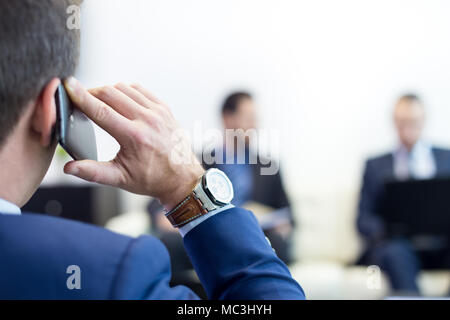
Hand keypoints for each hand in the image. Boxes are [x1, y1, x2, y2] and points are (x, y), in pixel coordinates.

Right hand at [63, 77, 204, 209]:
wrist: (181, 178)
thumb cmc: (151, 179)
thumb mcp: (121, 179)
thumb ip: (93, 172)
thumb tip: (69, 168)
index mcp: (134, 137)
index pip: (101, 111)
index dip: (81, 97)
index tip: (68, 85)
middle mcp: (147, 120)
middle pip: (111, 93)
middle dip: (92, 93)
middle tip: (81, 100)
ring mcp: (158, 112)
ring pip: (125, 88)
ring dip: (108, 91)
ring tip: (99, 102)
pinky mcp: (164, 108)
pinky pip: (140, 90)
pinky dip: (126, 91)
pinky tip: (120, 100)